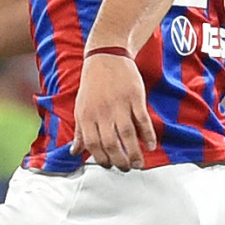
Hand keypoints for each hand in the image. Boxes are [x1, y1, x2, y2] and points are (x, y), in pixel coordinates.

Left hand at [73, 53, 156, 169]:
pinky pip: (142, 119)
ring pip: (126, 134)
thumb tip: (73, 152)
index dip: (102, 158)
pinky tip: (150, 145)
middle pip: (110, 143)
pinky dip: (147, 134)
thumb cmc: (92, 85)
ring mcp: (118, 104)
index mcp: (86, 116)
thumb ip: (79, 132)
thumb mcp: (80, 108)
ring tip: (139, 163)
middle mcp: (101, 112)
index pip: (92, 145)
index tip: (110, 166)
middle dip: (119, 160)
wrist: (106, 56)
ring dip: (134, 152)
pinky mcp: (134, 97)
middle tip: (127, 168)